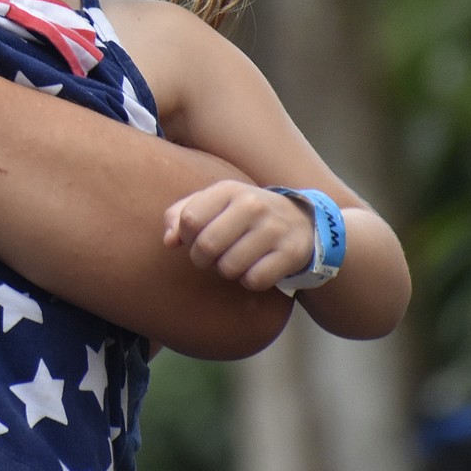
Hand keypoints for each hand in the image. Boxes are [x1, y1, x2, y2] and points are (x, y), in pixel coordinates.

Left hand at [163, 180, 319, 291]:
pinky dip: (250, 280)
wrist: (301, 221)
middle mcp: (252, 205)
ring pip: (228, 267)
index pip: (189, 220)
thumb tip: (168, 240)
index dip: (186, 237)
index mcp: (228, 189)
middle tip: (212, 257)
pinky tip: (256, 267)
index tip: (196, 239)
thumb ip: (181, 214)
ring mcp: (274, 228)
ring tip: (236, 259)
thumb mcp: (215, 203)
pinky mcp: (290, 253)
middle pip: (206, 246)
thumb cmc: (244, 214)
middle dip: (202, 259)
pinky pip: (254, 280)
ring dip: (227, 271)